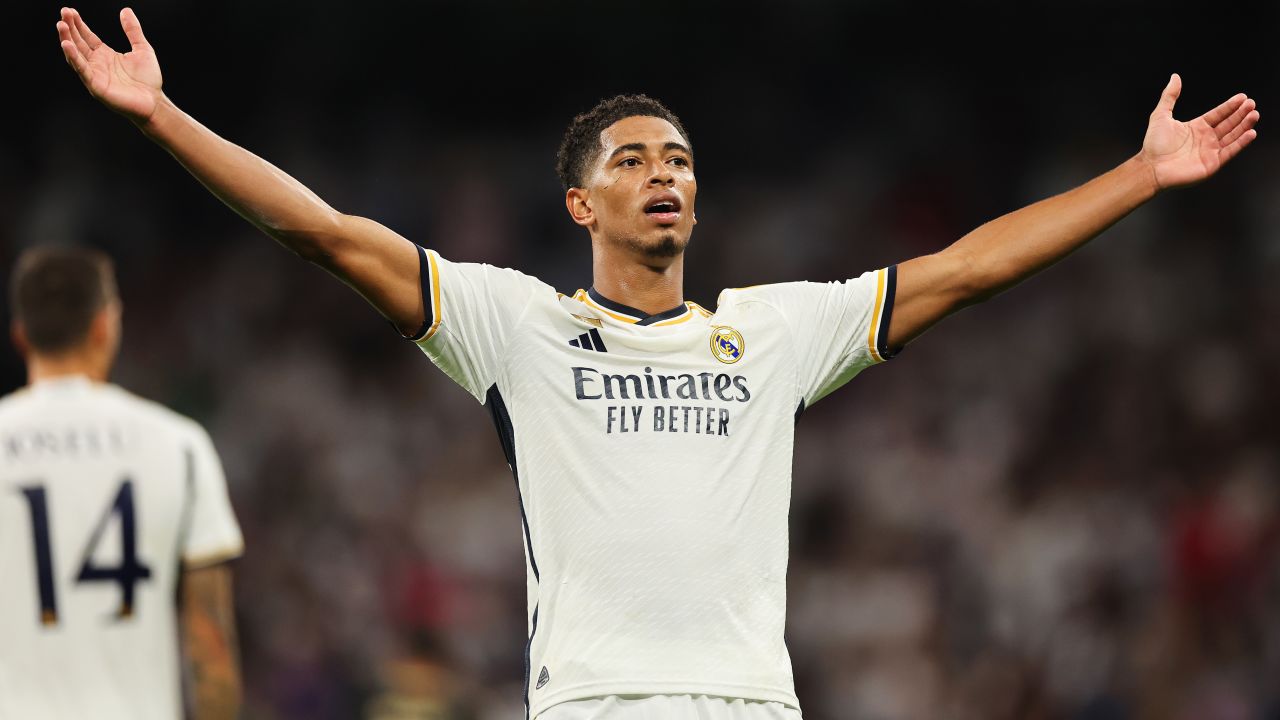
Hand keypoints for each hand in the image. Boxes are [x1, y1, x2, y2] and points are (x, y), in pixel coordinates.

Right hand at [57, 7, 161, 123]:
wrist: (154, 102)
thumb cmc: (149, 80)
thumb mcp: (143, 49)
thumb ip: (133, 30)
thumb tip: (125, 10)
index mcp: (105, 55)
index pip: (87, 36)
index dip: (78, 24)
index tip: (70, 10)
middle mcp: (96, 64)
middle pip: (78, 43)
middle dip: (69, 28)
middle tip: (63, 12)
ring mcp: (94, 75)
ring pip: (75, 55)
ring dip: (67, 40)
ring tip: (61, 25)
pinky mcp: (96, 86)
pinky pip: (82, 70)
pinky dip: (74, 58)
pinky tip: (67, 45)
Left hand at [1142, 73, 1259, 189]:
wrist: (1150, 168)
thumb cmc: (1154, 145)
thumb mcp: (1160, 115)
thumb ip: (1169, 96)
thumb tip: (1175, 77)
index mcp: (1196, 127)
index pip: (1218, 114)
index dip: (1230, 106)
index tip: (1242, 97)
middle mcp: (1205, 138)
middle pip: (1228, 124)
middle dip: (1240, 114)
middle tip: (1251, 104)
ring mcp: (1210, 151)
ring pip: (1232, 136)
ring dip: (1244, 125)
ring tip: (1254, 115)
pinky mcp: (1212, 163)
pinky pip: (1230, 151)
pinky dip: (1241, 143)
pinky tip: (1250, 133)